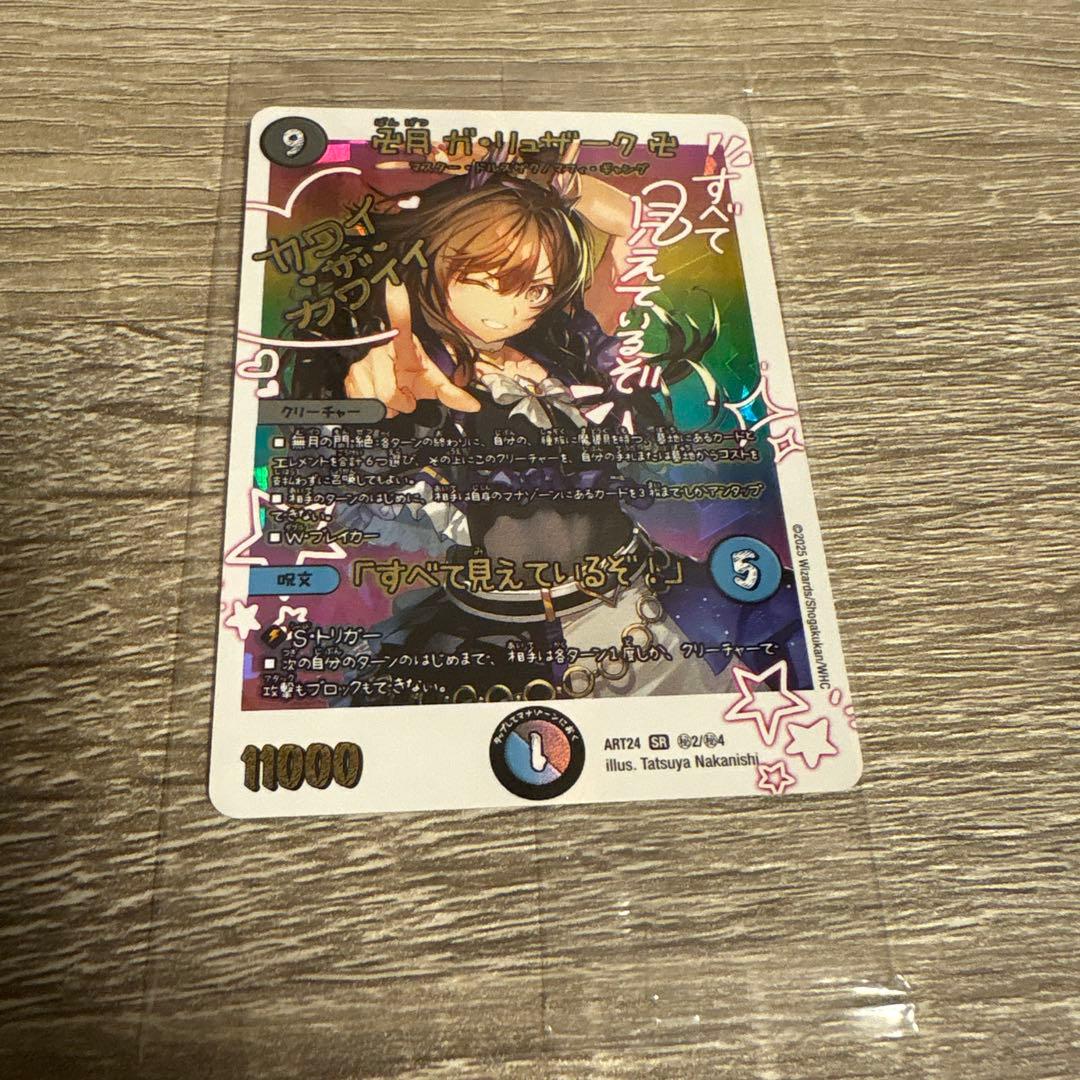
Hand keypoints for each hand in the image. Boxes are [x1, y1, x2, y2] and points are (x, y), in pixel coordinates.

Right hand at [343, 282, 480, 416]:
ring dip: (387, 407)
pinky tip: (379, 396)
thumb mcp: (431, 381)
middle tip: (404, 394)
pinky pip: (362, 403)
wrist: (389, 378)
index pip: (400, 325)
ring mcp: (361, 363)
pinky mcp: (349, 375)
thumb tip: (473, 405)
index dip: (398, 310)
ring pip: (374, 401)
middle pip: (388, 394)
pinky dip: (374, 408)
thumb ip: (451, 394)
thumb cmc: (409, 373)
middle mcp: (378, 350)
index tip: (395, 286)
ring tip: (392, 395)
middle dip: (400, 403)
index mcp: (402, 345)